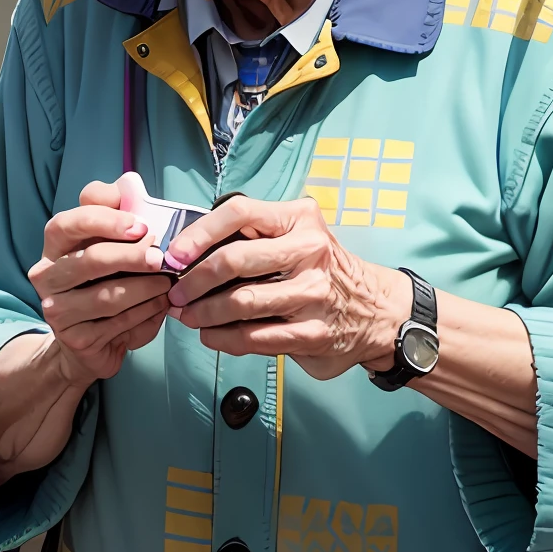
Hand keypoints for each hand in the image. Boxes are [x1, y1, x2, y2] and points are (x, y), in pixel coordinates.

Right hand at [25, 173, 172, 383]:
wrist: (89, 341)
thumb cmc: (105, 281)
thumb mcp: (110, 245)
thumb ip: (119, 213)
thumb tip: (131, 183)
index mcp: (54, 244)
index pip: (68, 222)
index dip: (105, 220)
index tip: (142, 225)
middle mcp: (47, 275)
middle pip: (91, 259)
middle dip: (131, 256)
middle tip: (160, 257)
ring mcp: (56, 309)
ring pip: (107, 295)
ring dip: (145, 288)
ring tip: (168, 284)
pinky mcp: (74, 338)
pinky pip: (117, 323)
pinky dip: (145, 314)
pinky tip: (161, 307)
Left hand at [162, 193, 400, 380]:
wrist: (377, 310)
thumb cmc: (322, 270)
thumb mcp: (298, 237)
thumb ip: (255, 237)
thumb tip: (190, 252)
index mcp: (300, 220)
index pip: (240, 212)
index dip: (199, 232)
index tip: (175, 253)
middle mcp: (310, 251)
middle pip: (235, 260)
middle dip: (194, 280)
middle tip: (177, 294)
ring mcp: (313, 294)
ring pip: (241, 302)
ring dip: (204, 313)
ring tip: (189, 317)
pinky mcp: (312, 333)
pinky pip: (254, 338)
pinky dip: (223, 339)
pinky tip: (212, 336)